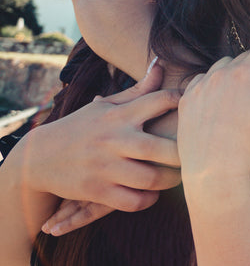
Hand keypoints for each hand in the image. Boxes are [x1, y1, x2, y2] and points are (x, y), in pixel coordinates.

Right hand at [21, 63, 180, 234]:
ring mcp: (105, 167)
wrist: (37, 158)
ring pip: (152, 179)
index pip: (162, 101)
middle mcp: (114, 139)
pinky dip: (148, 199)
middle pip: (163, 148)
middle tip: (195, 155)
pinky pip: (134, 201)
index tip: (195, 109)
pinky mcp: (96, 190)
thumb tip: (161, 64)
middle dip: (185, 154)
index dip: (184, 102)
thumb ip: (138, 90)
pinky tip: (152, 193)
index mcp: (119, 114)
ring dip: (170, 181)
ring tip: (177, 176)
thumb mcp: (106, 106)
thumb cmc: (81, 128)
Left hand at [178, 40, 249, 182]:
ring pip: (224, 66)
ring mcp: (200, 85)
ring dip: (237, 75)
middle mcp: (219, 73)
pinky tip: (223, 107)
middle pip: (247, 56)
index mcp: (244, 73)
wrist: (215, 171)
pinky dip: (215, 86)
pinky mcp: (186, 99)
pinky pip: (204, 80)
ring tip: (244, 101)